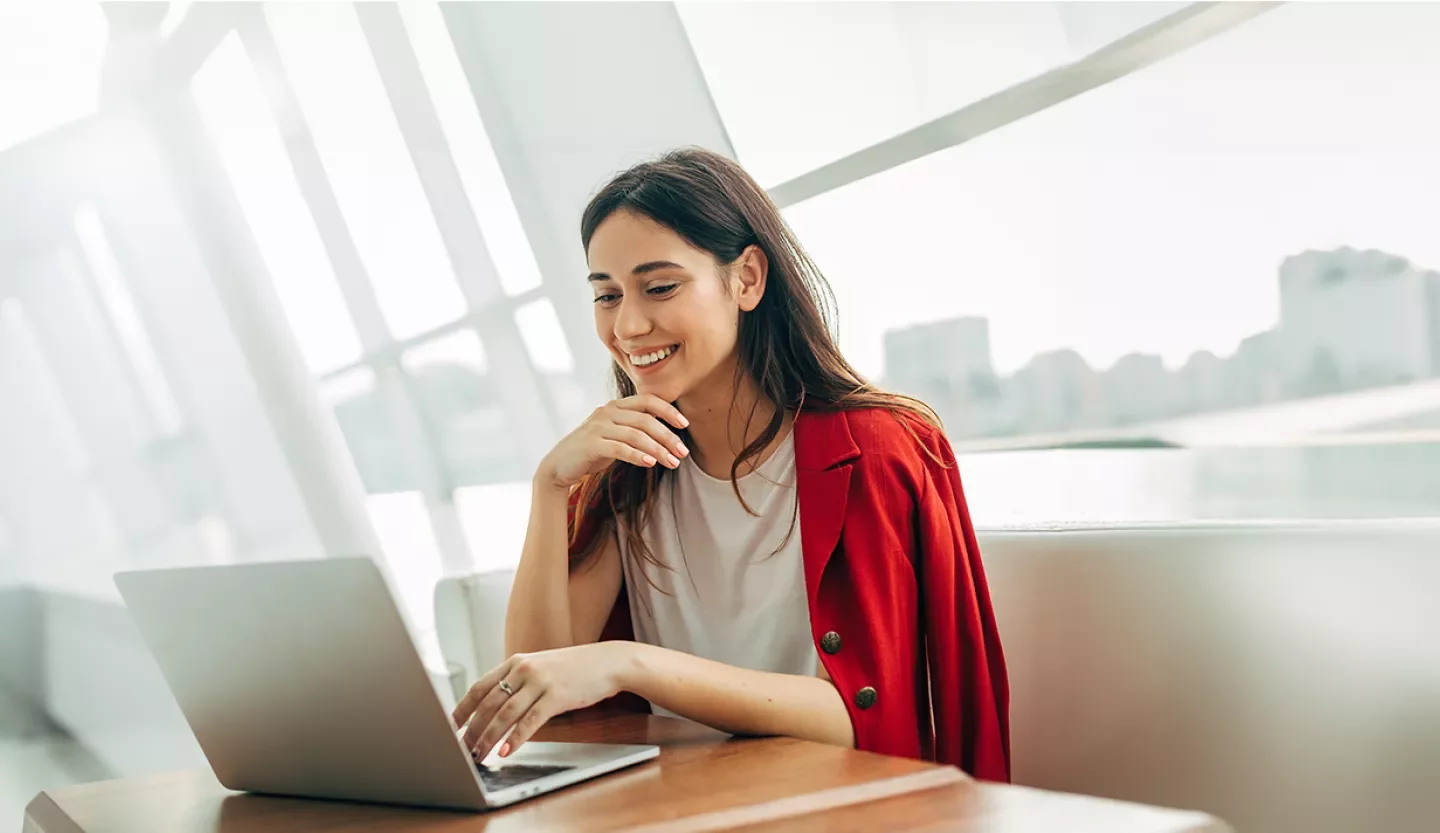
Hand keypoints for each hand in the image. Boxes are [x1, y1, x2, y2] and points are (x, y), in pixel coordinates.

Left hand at [452, 643, 632, 760]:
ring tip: (479, 754)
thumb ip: (517, 681)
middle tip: (462, 748)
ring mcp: (540, 682)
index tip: (452, 726)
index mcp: (516, 662)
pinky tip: (506, 751)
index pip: (479, 687)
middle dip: (472, 729)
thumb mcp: (540, 668)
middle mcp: (524, 669)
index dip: (463, 708)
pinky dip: (516, 738)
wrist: (607, 662)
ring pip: (505, 714)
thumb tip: (493, 707)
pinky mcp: (557, 696)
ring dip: (489, 737)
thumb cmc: (573, 669)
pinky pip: (530, 721)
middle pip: (488, 703)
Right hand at [536, 395, 689, 491]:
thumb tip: (667, 433)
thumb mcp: (616, 435)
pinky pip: (620, 448)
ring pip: (636, 435)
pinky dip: (638, 455)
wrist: (559, 465)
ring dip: (658, 450)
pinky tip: (651, 464)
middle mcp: (607, 412)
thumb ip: (635, 429)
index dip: (668, 410)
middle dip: (668, 437)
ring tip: (673, 463)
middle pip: (645, 420)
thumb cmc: (592, 450)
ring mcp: (598, 427)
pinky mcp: (591, 444)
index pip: (647, 400)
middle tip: (683, 453)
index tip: (685, 424)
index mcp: (615, 406)